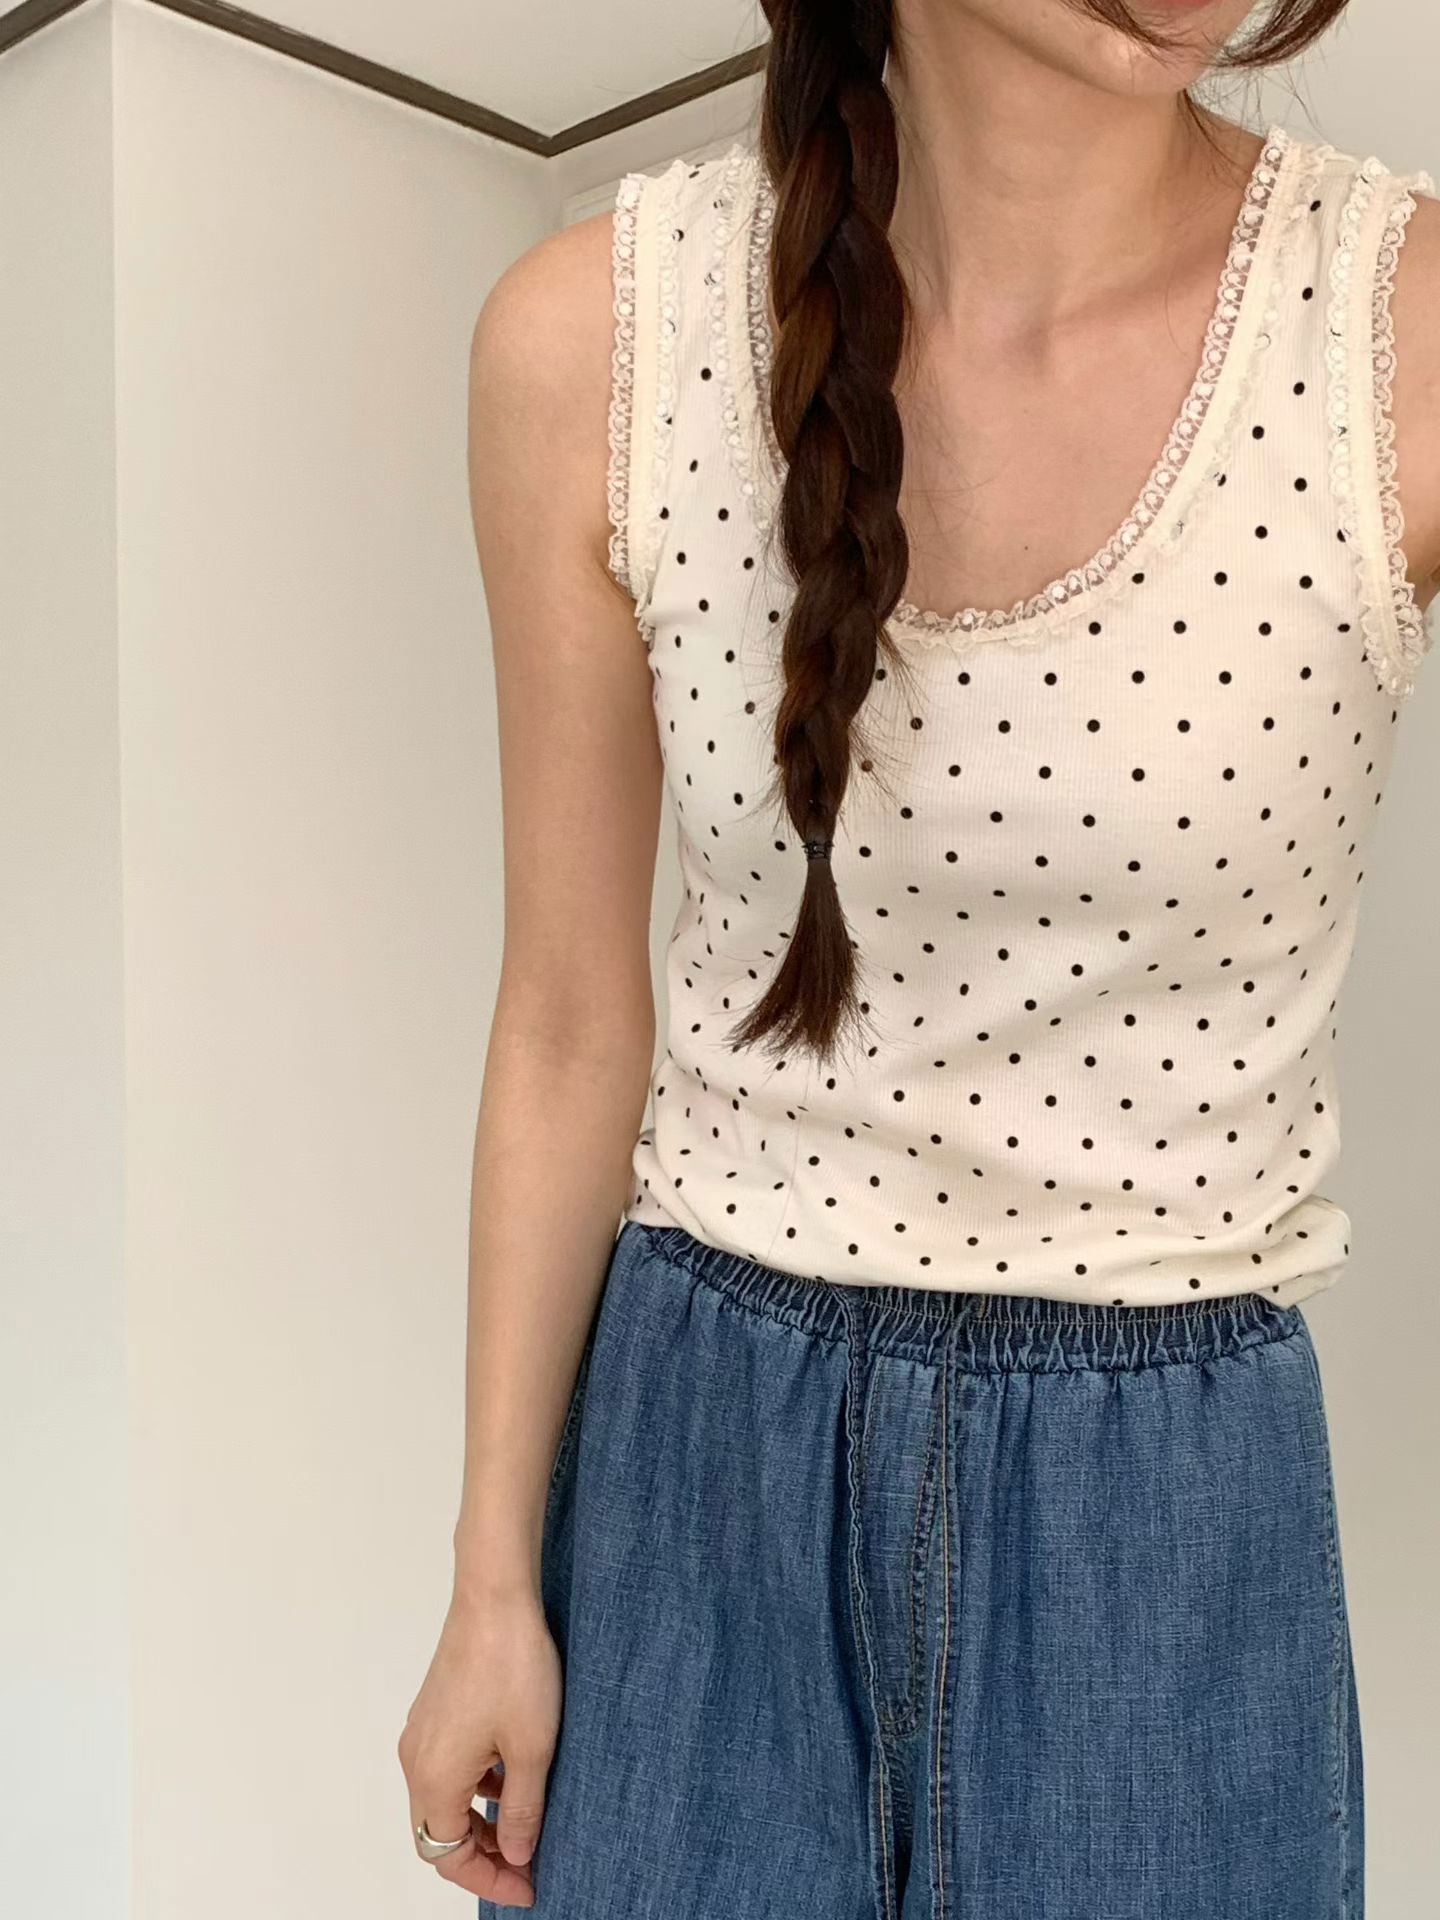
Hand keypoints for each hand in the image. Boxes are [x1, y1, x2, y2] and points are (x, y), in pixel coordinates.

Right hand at [397, 1590, 561, 1907]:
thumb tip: (517, 1854)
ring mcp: (421, 1732)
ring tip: (525, 1820)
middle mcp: (416, 1760)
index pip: (449, 1857)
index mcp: (434, 1779)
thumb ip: (522, 1811)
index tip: (529, 1886)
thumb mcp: (532, 1750)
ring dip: (479, 1819)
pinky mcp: (433, 1709)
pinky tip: (511, 1773)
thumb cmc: (513, 1667)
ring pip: (443, 1798)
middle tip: (528, 1862)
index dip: (489, 1880)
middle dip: (482, 1855)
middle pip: (439, 1832)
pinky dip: (475, 1785)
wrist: (494, 1597)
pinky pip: (447, 1766)